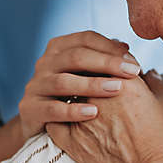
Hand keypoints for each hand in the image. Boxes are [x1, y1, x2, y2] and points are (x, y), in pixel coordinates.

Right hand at [19, 31, 141, 139]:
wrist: (42, 123)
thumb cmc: (72, 95)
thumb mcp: (86, 74)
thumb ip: (103, 60)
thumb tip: (125, 49)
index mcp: (58, 48)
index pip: (85, 39)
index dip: (110, 47)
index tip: (133, 61)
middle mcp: (44, 63)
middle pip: (75, 57)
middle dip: (106, 63)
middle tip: (132, 73)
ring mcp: (35, 85)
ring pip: (63, 82)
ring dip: (92, 85)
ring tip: (116, 89)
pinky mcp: (29, 108)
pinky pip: (52, 109)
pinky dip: (73, 111)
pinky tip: (94, 113)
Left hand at [47, 71, 162, 162]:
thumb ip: (155, 83)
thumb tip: (149, 73)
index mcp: (124, 81)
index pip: (108, 59)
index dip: (110, 61)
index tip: (112, 67)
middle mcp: (98, 94)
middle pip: (84, 72)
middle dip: (88, 73)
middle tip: (92, 80)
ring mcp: (81, 117)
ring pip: (67, 94)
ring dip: (72, 94)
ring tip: (78, 100)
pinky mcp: (70, 140)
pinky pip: (54, 121)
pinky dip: (58, 118)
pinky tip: (63, 119)